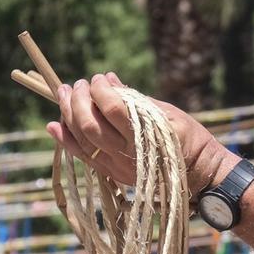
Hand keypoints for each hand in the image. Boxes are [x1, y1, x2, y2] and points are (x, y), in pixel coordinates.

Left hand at [45, 72, 230, 191]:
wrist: (199, 175)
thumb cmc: (189, 138)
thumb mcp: (168, 113)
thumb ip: (135, 99)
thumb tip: (109, 79)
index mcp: (145, 136)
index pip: (112, 108)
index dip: (100, 90)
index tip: (98, 78)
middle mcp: (127, 154)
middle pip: (90, 125)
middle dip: (78, 100)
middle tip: (77, 84)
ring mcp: (117, 168)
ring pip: (82, 141)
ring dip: (68, 115)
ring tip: (64, 95)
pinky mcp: (113, 174)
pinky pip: (83, 157)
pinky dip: (65, 140)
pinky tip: (53, 125)